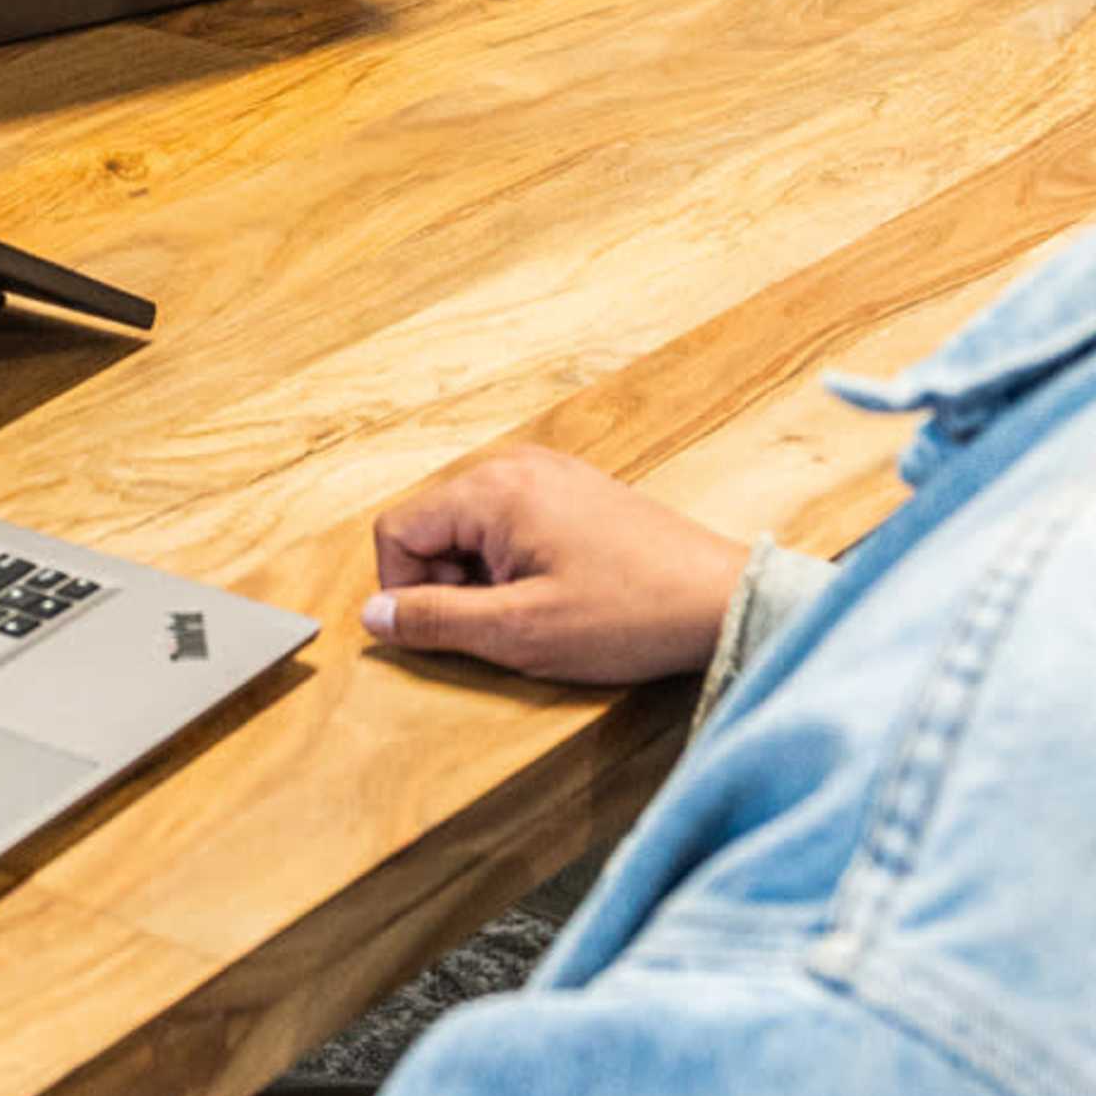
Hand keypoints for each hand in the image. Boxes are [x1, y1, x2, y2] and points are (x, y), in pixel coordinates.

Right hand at [362, 442, 746, 685]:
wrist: (721, 601)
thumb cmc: (632, 614)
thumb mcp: (520, 632)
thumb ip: (435, 621)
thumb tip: (374, 615)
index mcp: (495, 489)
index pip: (396, 529)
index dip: (406, 588)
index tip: (453, 626)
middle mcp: (517, 464)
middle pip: (431, 524)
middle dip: (447, 582)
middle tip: (502, 621)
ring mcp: (549, 473)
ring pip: (468, 528)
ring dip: (482, 577)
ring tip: (536, 609)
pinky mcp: (574, 491)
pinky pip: (508, 524)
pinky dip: (514, 564)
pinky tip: (559, 593)